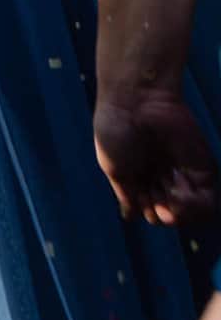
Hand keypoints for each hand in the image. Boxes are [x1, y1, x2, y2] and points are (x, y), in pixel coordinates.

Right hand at [96, 83, 217, 225]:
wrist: (135, 101)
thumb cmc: (116, 132)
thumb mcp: (113, 168)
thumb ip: (126, 195)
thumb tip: (130, 217)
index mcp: (140, 177)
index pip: (150, 209)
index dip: (148, 212)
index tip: (142, 203)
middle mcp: (163, 176)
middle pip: (171, 212)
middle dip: (164, 215)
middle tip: (158, 208)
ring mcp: (184, 173)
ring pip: (191, 211)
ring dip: (181, 215)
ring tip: (171, 203)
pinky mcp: (202, 169)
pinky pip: (206, 200)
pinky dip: (195, 206)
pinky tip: (180, 194)